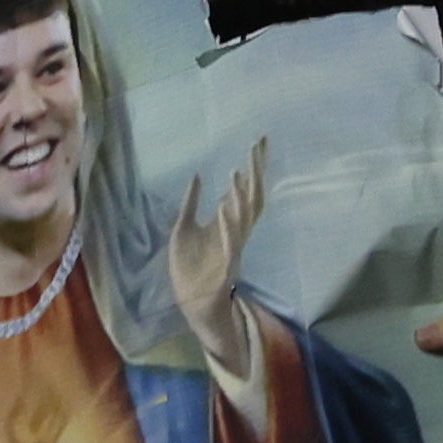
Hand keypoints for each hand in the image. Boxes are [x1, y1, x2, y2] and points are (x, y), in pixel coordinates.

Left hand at [162, 142, 267, 354]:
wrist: (191, 300)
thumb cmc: (189, 265)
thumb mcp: (183, 227)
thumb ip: (191, 202)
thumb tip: (199, 175)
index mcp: (227, 222)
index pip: (245, 188)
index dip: (253, 166)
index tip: (258, 142)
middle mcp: (235, 232)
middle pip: (252, 196)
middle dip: (256, 172)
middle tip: (258, 146)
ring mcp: (232, 247)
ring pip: (244, 218)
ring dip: (240, 195)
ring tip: (237, 171)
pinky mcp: (224, 265)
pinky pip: (230, 243)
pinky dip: (227, 225)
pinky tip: (223, 208)